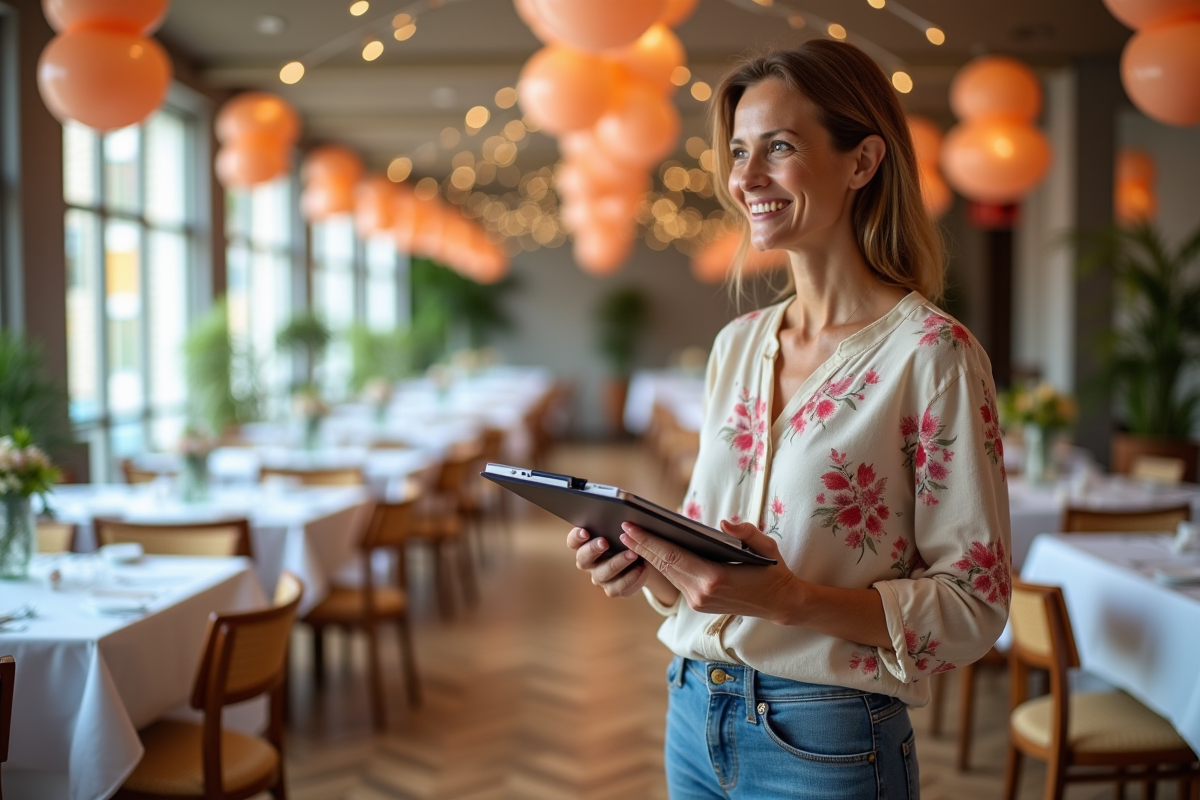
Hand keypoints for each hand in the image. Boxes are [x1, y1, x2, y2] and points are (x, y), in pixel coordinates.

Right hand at [566, 526, 653, 597]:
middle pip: (583, 558)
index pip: (573, 541)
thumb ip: (615, 525)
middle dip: (593, 549)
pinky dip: (631, 577)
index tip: (585, 531)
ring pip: (603, 573)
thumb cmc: (626, 540)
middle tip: (604, 542)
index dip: (576, 537)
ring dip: (617, 563)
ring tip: (633, 554)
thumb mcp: (620, 530)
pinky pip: (619, 587)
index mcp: (585, 545)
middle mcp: (589, 563)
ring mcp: (599, 577)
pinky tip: (641, 568)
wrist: (641, 561)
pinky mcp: (613, 589)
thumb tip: (622, 520)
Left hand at [619, 520, 802, 621]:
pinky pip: (676, 581)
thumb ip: (745, 531)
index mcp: (715, 578)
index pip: (673, 556)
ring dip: (649, 557)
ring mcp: (698, 602)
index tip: (631, 528)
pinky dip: (663, 566)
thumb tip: (723, 523)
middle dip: (642, 547)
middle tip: (624, 528)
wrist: (779, 603)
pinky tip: (651, 553)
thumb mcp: (765, 546)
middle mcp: (701, 593)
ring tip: (632, 538)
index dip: (649, 542)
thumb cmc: (772, 571)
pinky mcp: (698, 605)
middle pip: (664, 566)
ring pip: (668, 574)